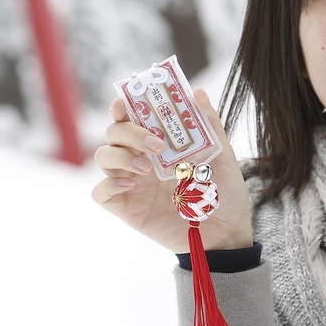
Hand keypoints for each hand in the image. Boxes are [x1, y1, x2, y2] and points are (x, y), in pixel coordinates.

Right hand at [90, 88, 253, 253]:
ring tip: (146, 168)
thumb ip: (209, 125)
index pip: (131, 117)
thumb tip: (196, 92)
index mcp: (159, 143)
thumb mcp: (222, 156)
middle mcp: (140, 158)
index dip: (122, 106)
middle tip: (156, 145)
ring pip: (103, 156)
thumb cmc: (223, 193)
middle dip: (129, 131)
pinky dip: (108, 185)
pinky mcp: (126, 207)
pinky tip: (130, 186)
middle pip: (114, 132)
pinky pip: (100, 192)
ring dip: (120, 155)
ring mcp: (131, 182)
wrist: (225, 232)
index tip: (124, 102)